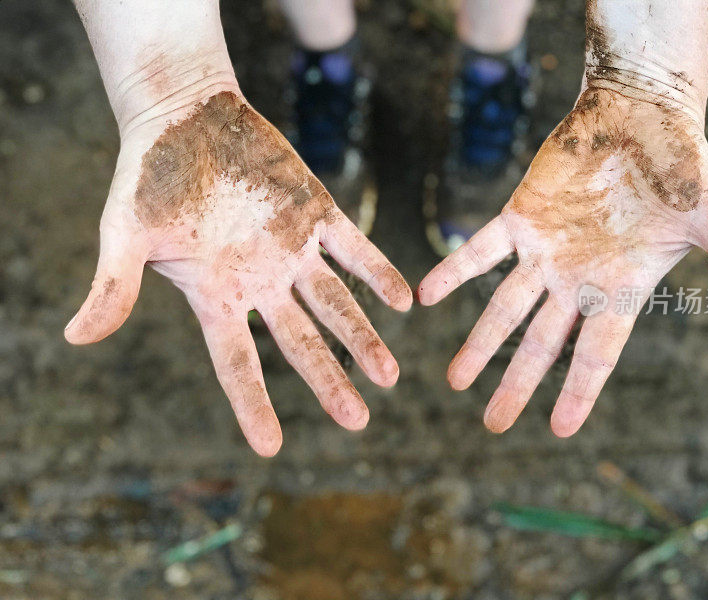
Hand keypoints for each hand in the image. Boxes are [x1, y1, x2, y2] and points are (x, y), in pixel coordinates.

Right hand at [65, 90, 411, 455]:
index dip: (253, 404)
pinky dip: (377, 272)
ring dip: (363, 336)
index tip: (271, 448)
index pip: (236, 362)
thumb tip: (76, 337)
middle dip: (329, 380)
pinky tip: (403, 300)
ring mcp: (292, 250)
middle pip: (300, 343)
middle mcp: (261, 282)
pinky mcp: (316, 212)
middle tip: (358, 420)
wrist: (185, 116)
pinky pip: (353, 248)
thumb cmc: (148, 175)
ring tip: (390, 376)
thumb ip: (115, 285)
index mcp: (217, 295)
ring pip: (334, 303)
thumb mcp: (125, 231)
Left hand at [419, 88, 707, 436]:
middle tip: (490, 424)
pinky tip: (425, 296)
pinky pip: (479, 251)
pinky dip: (453, 271)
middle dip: (516, 383)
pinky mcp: (518, 218)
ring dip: (478, 342)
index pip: (597, 354)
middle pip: (541, 344)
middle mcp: (575, 280)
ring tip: (453, 381)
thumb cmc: (681, 163)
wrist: (640, 112)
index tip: (559, 430)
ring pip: (504, 308)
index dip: (578, 392)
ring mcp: (544, 252)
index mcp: (620, 289)